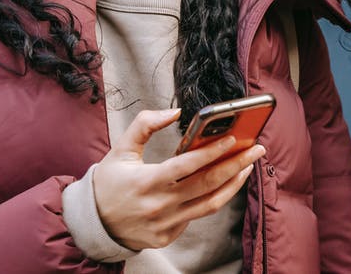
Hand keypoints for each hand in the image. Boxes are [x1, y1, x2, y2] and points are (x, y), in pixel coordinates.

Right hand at [92, 108, 266, 250]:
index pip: (187, 166)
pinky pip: (196, 216)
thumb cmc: (109, 183)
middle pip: (208, 184)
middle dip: (237, 164)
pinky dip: (211, 198)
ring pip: (210, 204)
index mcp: (147, 182)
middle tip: (257, 149)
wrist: (93, 224)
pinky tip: (222, 183)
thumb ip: (144, 125)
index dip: (212, 152)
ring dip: (234, 184)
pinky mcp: (168, 237)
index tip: (233, 139)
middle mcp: (159, 205)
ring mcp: (165, 224)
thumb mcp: (120, 149)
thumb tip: (174, 112)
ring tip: (247, 165)